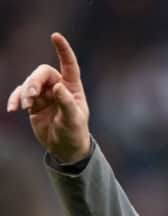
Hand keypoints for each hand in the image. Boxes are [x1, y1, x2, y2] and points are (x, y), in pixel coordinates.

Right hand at [7, 33, 89, 162]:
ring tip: (25, 107)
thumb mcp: (73, 120)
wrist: (65, 148)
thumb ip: (66, 103)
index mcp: (73, 88)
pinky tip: (13, 109)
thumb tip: (58, 86)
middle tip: (31, 96)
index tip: (55, 36)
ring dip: (25, 93)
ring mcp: (45, 95)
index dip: (63, 50)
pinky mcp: (34, 104)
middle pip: (42, 74)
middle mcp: (59, 87)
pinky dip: (16, 100)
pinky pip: (21, 95)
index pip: (69, 65)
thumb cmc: (75, 132)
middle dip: (34, 82)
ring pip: (29, 84)